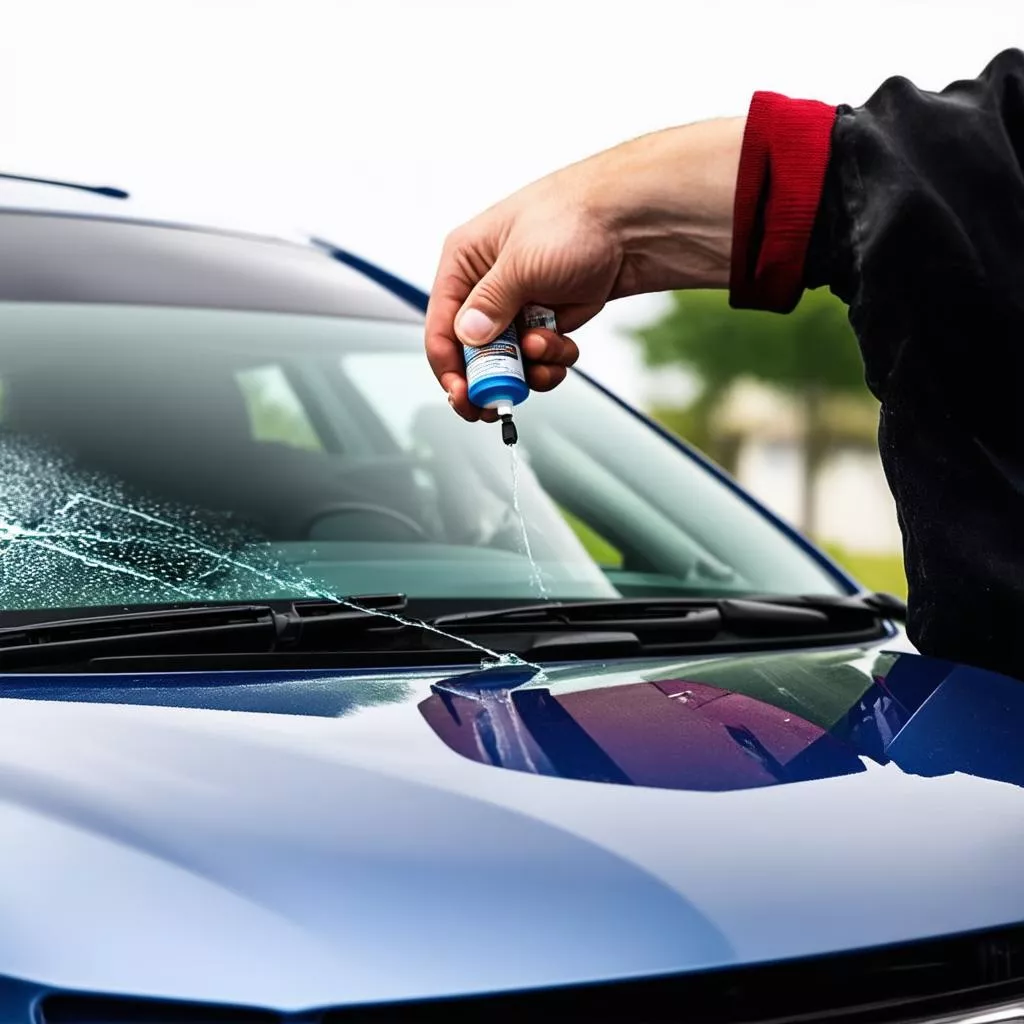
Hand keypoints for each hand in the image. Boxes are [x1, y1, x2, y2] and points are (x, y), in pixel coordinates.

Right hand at [425, 117, 744, 419]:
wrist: (632, 222)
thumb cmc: (574, 219)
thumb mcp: (522, 263)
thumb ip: (490, 305)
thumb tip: (467, 337)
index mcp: (465, 264)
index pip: (441, 327)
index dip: (449, 367)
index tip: (464, 395)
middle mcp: (486, 288)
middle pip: (472, 353)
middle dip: (491, 377)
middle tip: (500, 400)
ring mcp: (518, 306)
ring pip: (508, 362)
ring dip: (529, 369)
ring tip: (549, 351)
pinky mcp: (546, 320)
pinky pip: (538, 359)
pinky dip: (552, 361)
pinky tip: (564, 344)